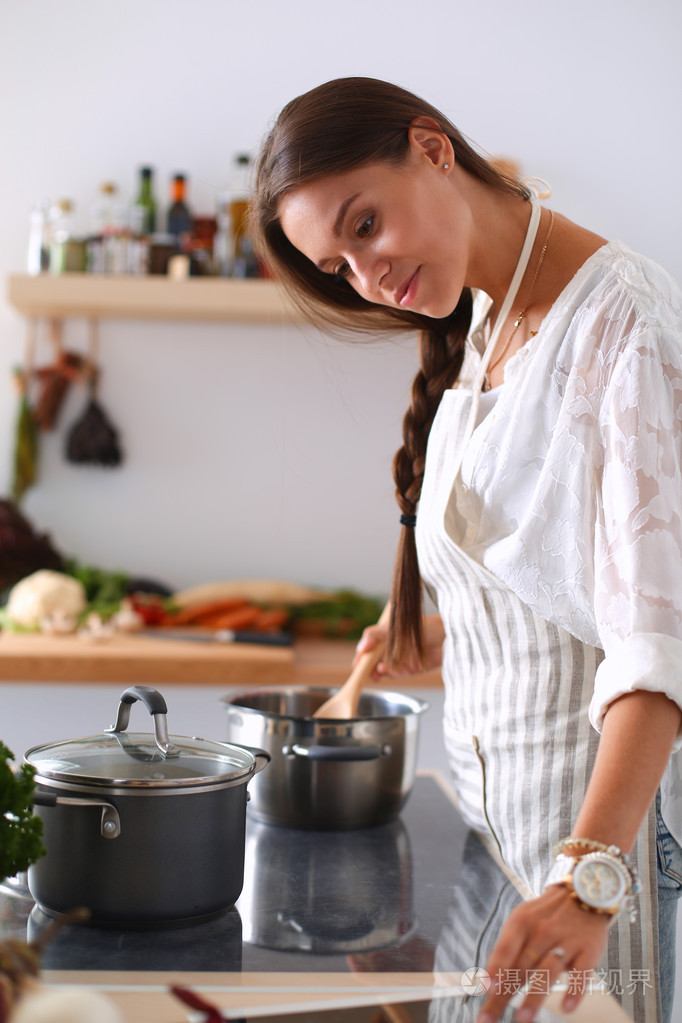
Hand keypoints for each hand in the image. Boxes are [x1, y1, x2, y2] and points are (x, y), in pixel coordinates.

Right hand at [353, 614, 444, 679]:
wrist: (448, 638)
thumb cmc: (425, 627)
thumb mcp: (396, 627)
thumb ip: (376, 635)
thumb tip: (361, 646)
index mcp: (388, 634)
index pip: (370, 645)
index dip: (362, 654)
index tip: (357, 662)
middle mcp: (393, 646)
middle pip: (374, 659)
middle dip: (367, 666)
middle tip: (363, 670)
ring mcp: (400, 658)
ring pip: (382, 668)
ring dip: (377, 671)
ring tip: (378, 670)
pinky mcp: (409, 668)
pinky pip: (395, 674)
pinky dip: (388, 674)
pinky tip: (385, 672)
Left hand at [476, 885, 610, 1022]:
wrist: (583, 892)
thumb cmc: (546, 914)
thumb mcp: (522, 920)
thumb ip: (508, 948)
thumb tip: (489, 981)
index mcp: (521, 923)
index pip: (504, 949)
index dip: (494, 969)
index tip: (484, 989)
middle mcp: (542, 932)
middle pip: (520, 969)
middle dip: (503, 996)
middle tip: (489, 1019)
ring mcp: (566, 942)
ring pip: (547, 971)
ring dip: (534, 997)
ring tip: (522, 1019)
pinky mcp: (588, 951)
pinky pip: (581, 973)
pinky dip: (574, 990)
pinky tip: (567, 1007)